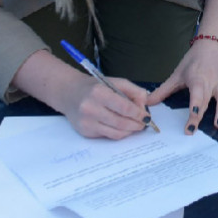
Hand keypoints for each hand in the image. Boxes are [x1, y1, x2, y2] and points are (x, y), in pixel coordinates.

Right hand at [12, 48, 153, 139]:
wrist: (70, 94)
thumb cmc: (96, 87)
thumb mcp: (115, 82)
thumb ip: (134, 91)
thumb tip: (144, 107)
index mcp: (99, 92)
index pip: (124, 107)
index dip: (138, 114)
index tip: (146, 116)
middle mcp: (90, 108)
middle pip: (121, 122)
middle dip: (136, 125)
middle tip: (144, 124)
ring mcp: (86, 122)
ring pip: (116, 133)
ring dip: (129, 131)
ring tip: (135, 126)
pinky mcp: (85, 132)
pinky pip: (108, 136)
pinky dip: (118, 133)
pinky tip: (122, 127)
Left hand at [149, 36, 217, 133]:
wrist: (213, 43)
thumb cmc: (193, 60)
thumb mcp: (177, 74)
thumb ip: (163, 90)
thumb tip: (147, 102)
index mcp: (196, 79)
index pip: (195, 97)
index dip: (193, 110)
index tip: (189, 125)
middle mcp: (210, 81)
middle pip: (207, 100)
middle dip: (202, 116)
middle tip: (195, 130)